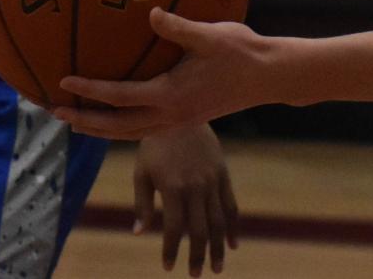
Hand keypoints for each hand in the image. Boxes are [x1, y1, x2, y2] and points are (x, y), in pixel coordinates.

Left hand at [57, 10, 276, 139]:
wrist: (269, 77)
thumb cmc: (242, 52)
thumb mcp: (211, 35)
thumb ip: (178, 27)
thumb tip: (150, 13)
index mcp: (171, 95)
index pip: (120, 97)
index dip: (90, 91)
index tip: (64, 81)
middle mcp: (171, 115)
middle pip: (117, 127)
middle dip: (85, 121)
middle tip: (55, 111)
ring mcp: (178, 121)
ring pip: (129, 133)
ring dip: (100, 128)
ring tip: (75, 120)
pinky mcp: (186, 120)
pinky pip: (143, 129)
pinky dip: (121, 127)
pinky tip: (114, 116)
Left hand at [133, 124, 239, 275]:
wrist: (180, 110)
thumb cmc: (154, 144)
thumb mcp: (141, 171)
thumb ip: (142, 203)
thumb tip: (138, 233)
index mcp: (173, 187)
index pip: (174, 228)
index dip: (171, 249)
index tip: (168, 267)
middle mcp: (196, 186)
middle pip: (200, 230)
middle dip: (197, 256)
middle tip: (194, 275)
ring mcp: (213, 181)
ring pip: (219, 221)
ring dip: (218, 248)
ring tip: (217, 268)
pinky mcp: (223, 174)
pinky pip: (231, 205)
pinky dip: (234, 226)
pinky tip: (234, 244)